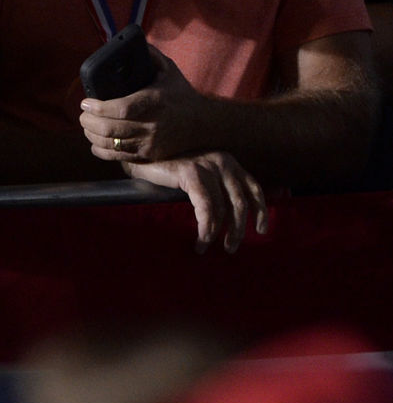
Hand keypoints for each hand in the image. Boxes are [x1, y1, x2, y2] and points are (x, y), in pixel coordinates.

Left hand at [80, 47, 205, 162]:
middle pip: (111, 129)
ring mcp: (150, 142)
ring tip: (87, 126)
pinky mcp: (149, 155)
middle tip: (82, 115)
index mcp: (154, 101)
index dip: (99, 108)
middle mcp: (152, 124)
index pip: (122, 108)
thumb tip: (130, 43)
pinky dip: (101, 151)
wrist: (203, 124)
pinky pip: (119, 157)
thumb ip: (150, 56)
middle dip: (89, 122)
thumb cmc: (181, 94)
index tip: (86, 103)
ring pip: (111, 145)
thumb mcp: (169, 70)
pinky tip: (95, 143)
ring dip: (92, 135)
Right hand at [122, 151, 267, 252]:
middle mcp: (222, 161)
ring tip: (208, 246)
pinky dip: (206, 226)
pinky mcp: (190, 172)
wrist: (141, 155)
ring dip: (219, 232)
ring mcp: (206, 165)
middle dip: (238, 229)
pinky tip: (202, 238)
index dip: (261, 211)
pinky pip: (205, 206)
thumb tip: (237, 215)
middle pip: (240, 203)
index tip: (261, 230)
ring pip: (223, 207)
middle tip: (230, 247)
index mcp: (228, 162)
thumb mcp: (202, 175)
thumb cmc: (170, 169)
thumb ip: (220, 187)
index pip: (254, 188)